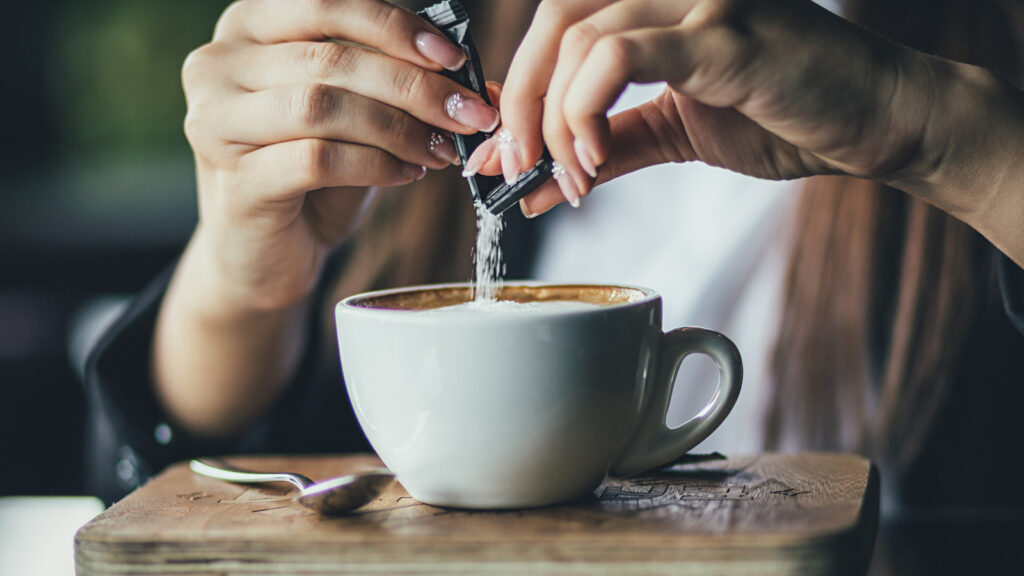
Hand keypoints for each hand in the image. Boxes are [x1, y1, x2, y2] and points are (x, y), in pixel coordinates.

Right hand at [181, 0, 499, 310]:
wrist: (260, 252)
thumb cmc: (309, 174)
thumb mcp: (354, 114)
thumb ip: (397, 82)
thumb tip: (481, 83)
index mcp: (248, 27)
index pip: (326, 5)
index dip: (395, 27)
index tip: (453, 60)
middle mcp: (218, 66)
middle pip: (331, 60)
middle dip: (414, 87)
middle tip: (468, 114)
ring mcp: (216, 123)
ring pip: (322, 106)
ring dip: (398, 127)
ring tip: (442, 150)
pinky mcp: (236, 182)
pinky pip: (318, 160)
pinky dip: (375, 164)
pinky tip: (407, 173)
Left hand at [475, 0, 939, 216]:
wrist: (876, 121)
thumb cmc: (784, 115)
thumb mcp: (671, 132)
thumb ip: (601, 147)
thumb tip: (526, 183)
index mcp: (653, 0)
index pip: (556, 20)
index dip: (514, 83)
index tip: (502, 149)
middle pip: (553, 20)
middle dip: (519, 103)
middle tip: (516, 167)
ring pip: (579, 38)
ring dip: (555, 121)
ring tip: (571, 177)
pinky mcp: (724, 33)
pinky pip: (622, 56)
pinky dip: (587, 112)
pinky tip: (593, 161)